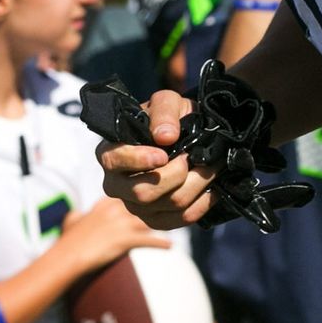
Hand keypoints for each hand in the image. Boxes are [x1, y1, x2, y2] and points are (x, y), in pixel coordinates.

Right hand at [59, 195, 173, 270]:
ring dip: (164, 219)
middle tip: (174, 203)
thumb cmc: (68, 240)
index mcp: (105, 201)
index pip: (130, 190)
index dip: (144, 191)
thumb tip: (77, 216)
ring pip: (150, 216)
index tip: (155, 194)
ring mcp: (120, 223)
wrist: (67, 256)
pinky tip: (170, 246)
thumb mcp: (71, 221)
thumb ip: (77, 215)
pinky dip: (160, 243)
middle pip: (145, 200)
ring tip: (176, 221)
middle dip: (161, 201)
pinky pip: (149, 240)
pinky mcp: (124, 240)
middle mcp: (115, 208)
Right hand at [97, 90, 217, 229]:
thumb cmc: (167, 118)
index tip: (164, 154)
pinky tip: (211, 188)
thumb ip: (163, 113)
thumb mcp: (166, 102)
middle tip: (195, 157)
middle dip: (177, 174)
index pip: (115, 161)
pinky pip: (182, 219)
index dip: (139, 159)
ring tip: (211, 167)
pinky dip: (202, 203)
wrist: (182, 135)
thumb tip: (165, 136)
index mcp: (110, 154)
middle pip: (144, 192)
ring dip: (197, 185)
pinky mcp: (156, 220)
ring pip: (170, 204)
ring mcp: (136, 206)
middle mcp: (116, 184)